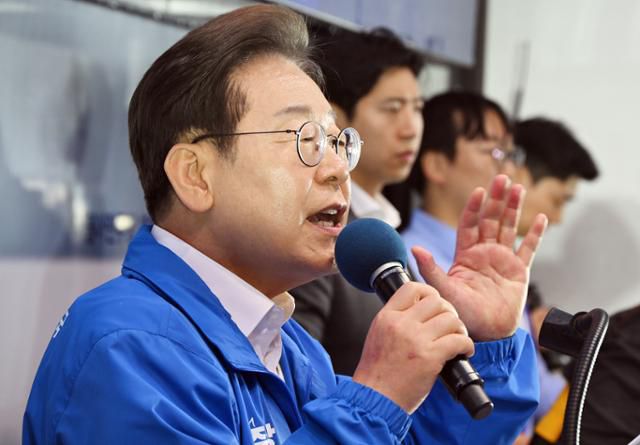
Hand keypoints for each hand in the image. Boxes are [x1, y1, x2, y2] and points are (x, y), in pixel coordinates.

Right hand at [353, 282, 473, 413]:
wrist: (375, 398)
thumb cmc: (377, 373)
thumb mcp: (377, 335)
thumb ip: (395, 321)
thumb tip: (418, 311)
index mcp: (387, 317)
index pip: (412, 288)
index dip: (428, 292)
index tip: (435, 303)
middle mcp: (401, 324)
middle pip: (436, 301)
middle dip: (448, 311)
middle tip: (449, 324)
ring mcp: (416, 339)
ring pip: (451, 319)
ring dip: (459, 329)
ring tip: (457, 339)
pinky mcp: (430, 356)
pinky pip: (459, 340)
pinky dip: (466, 345)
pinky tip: (463, 351)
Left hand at [413, 175, 546, 340]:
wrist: (486, 333)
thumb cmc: (462, 314)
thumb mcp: (443, 289)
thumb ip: (431, 268)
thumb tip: (414, 248)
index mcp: (465, 255)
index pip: (469, 224)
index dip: (473, 207)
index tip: (479, 192)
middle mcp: (484, 254)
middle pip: (490, 219)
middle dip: (495, 199)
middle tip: (501, 178)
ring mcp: (502, 260)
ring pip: (509, 227)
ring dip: (513, 207)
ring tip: (517, 187)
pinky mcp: (519, 271)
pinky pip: (528, 248)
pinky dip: (535, 234)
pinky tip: (540, 218)